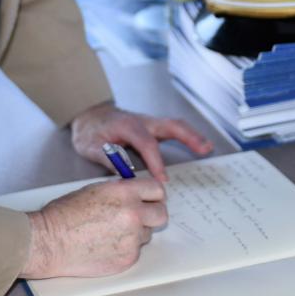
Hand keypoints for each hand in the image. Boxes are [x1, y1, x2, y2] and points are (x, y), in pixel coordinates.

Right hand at [21, 177, 167, 278]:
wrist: (49, 242)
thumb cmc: (64, 215)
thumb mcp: (95, 190)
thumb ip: (121, 192)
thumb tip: (137, 196)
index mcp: (125, 192)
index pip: (158, 189)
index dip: (154, 195)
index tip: (151, 199)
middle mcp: (133, 214)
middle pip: (161, 214)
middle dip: (152, 215)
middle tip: (139, 217)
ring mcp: (132, 239)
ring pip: (147, 234)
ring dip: (135, 233)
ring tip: (110, 233)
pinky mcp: (128, 259)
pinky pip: (135, 251)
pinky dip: (124, 249)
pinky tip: (105, 246)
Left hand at [70, 102, 213, 181]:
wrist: (86, 116)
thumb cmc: (89, 132)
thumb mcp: (90, 147)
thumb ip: (108, 159)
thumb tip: (125, 175)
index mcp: (127, 125)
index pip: (146, 143)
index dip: (156, 162)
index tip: (162, 180)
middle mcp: (142, 121)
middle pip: (169, 125)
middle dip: (188, 137)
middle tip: (204, 149)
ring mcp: (148, 122)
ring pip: (174, 125)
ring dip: (192, 135)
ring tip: (208, 147)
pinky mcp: (151, 127)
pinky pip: (172, 129)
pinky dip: (186, 136)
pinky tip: (198, 145)